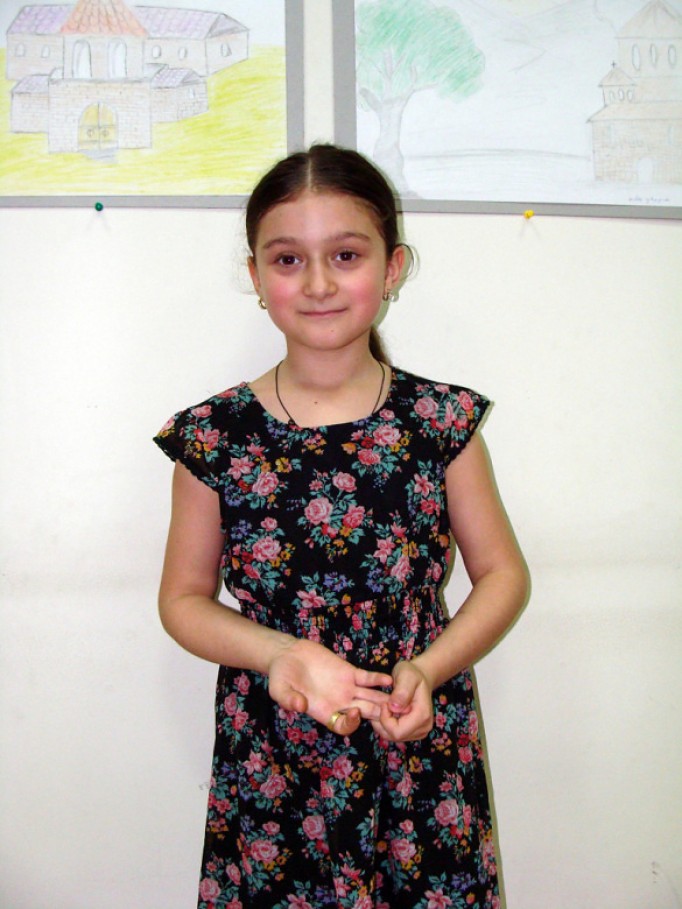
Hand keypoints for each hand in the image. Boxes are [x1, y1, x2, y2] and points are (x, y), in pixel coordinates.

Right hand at [267, 637, 392, 734]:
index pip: (343, 726)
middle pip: (363, 714)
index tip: (355, 713)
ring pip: (370, 698)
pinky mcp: (348, 671)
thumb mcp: (279, 689)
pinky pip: (367, 679)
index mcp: (323, 712)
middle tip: (392, 714)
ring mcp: (346, 688)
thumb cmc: (280, 676)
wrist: (287, 654)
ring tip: (398, 701)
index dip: (352, 723)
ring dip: (384, 700)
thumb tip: (300, 706)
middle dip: (378, 716)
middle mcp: (338, 703)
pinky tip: (389, 680)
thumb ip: (288, 699)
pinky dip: (378, 680)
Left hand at [370, 658, 433, 741]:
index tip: (384, 702)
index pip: (398, 731)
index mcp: (422, 715)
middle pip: (394, 736)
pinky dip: (386, 725)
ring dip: (383, 724)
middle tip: (383, 703)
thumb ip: (401, 691)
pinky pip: (394, 735)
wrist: (419, 676)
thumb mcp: (406, 675)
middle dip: (383, 722)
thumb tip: (394, 708)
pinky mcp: (414, 732)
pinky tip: (386, 712)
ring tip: (384, 706)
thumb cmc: (411, 673)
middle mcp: (424, 727)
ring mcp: (420, 731)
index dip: (385, 719)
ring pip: (392, 737)